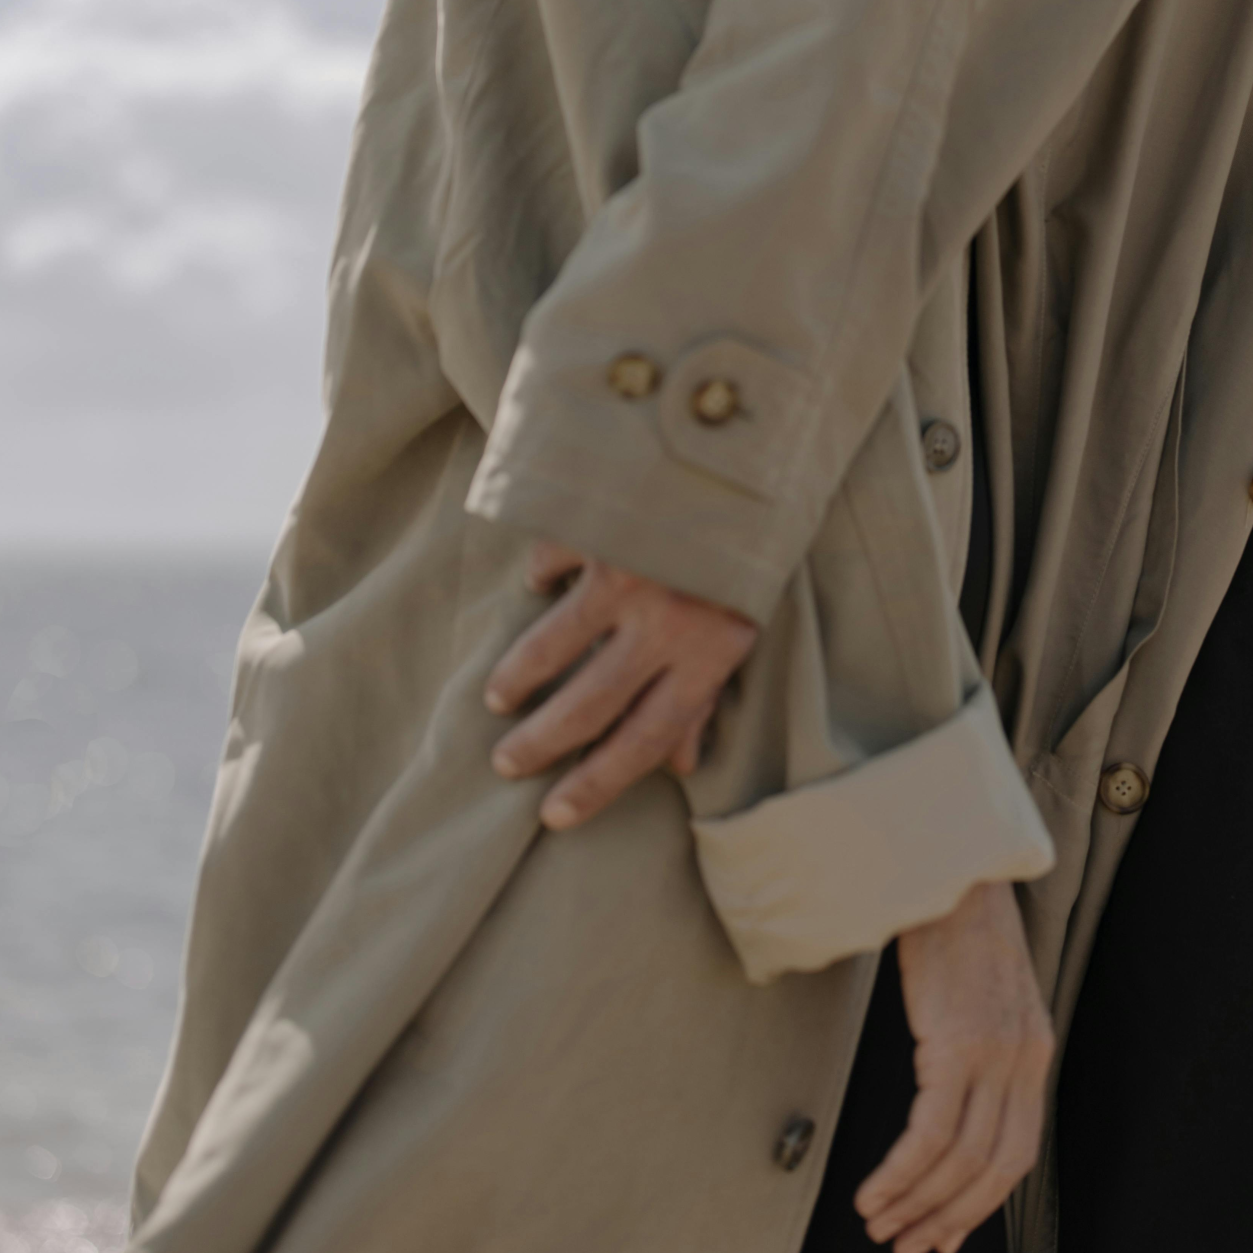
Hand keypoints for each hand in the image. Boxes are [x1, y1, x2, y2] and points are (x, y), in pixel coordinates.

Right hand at [484, 541, 756, 829]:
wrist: (752, 438)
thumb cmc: (753, 543)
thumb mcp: (746, 619)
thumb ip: (707, 692)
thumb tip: (682, 766)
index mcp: (710, 651)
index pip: (646, 740)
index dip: (599, 784)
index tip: (557, 814)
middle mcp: (666, 620)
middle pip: (589, 704)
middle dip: (540, 744)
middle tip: (508, 764)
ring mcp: (628, 571)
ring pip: (553, 644)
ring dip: (520, 676)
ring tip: (499, 698)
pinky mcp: (598, 524)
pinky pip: (552, 563)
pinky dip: (540, 576)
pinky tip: (537, 584)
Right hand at [856, 882, 1054, 1252]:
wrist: (946, 864)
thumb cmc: (953, 921)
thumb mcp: (985, 990)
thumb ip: (982, 1045)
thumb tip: (949, 1098)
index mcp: (1035, 1049)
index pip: (1017, 1154)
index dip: (980, 1204)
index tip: (943, 1232)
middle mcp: (1024, 1058)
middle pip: (992, 1168)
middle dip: (947, 1217)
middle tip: (906, 1245)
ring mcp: (994, 1052)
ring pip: (959, 1160)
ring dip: (915, 1203)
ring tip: (878, 1224)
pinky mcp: (957, 1043)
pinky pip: (929, 1133)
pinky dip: (901, 1172)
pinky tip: (875, 1191)